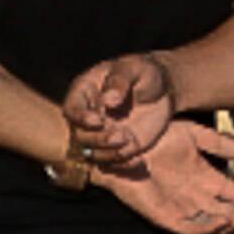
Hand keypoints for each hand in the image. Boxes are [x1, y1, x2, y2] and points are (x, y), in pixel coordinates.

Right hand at [63, 53, 178, 175]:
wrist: (162, 89)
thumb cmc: (143, 72)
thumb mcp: (133, 69)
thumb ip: (120, 81)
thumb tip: (109, 99)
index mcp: (84, 93)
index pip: (72, 109)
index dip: (80, 118)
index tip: (98, 120)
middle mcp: (88, 116)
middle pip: (80, 135)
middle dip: (98, 139)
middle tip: (121, 135)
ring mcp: (101, 134)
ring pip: (93, 153)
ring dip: (108, 153)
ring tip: (130, 142)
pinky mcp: (117, 147)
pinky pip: (112, 163)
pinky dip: (123, 165)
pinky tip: (140, 159)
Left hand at [97, 114, 233, 233]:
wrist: (119, 143)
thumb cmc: (152, 138)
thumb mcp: (193, 135)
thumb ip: (221, 144)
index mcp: (208, 181)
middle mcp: (199, 199)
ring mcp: (183, 210)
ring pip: (218, 225)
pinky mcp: (164, 217)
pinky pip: (191, 230)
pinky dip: (209, 228)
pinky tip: (226, 220)